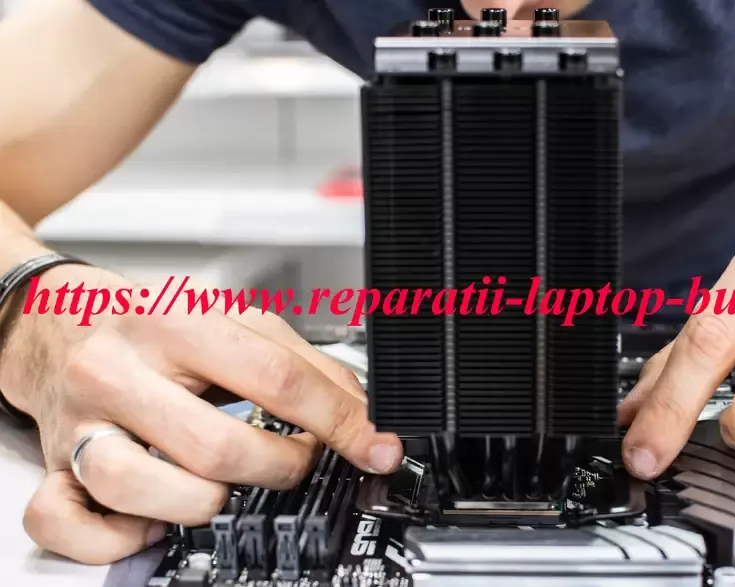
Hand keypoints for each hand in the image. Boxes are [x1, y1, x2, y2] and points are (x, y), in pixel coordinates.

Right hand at [0, 264, 402, 563]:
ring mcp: (79, 421)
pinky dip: (114, 538)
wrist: (55, 319)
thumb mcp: (231, 317)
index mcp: (174, 319)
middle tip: (295, 462)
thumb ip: (302, 361)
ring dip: (203, 503)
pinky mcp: (52, 464)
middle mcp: (118, 369)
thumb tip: (360, 414)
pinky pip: (65, 522)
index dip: (339, 422)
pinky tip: (150, 520)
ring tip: (225, 487)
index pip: (276, 379)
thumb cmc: (149, 320)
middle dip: (280, 468)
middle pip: (216, 446)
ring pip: (138, 486)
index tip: (373, 447)